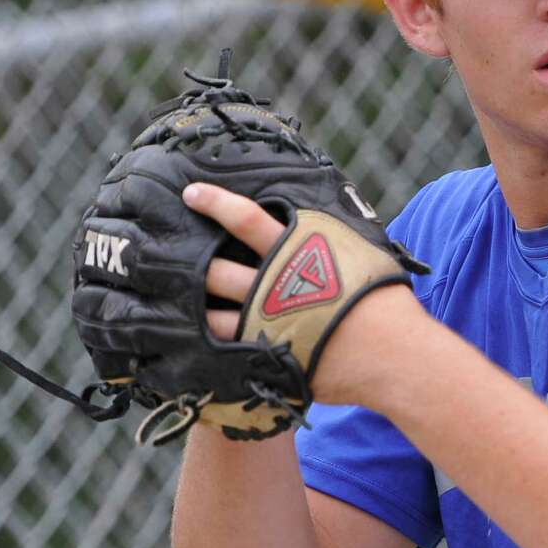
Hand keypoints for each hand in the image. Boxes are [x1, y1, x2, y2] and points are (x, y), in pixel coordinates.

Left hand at [183, 181, 425, 407]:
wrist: (391, 353)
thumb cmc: (385, 300)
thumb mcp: (363, 253)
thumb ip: (335, 239)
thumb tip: (323, 222)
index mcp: (299, 250)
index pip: (248, 219)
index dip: (217, 204)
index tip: (191, 193)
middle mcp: (275, 283)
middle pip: (217, 269)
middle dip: (183, 260)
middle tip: (156, 253)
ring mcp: (267, 321)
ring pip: (213, 313)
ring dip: (188, 308)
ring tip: (164, 303)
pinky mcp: (268, 354)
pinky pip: (227, 350)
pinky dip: (205, 346)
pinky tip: (187, 346)